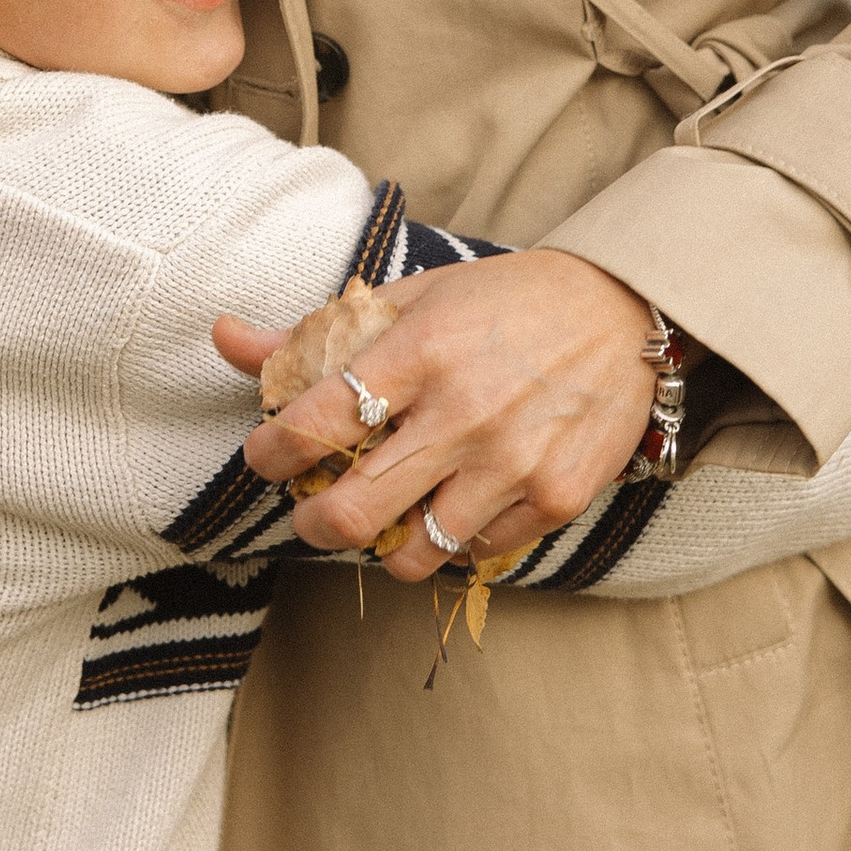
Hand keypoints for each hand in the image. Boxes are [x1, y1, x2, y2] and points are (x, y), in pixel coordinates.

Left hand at [216, 250, 655, 581]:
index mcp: (420, 351)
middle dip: (312, 520)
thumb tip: (225, 337)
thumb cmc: (506, 302)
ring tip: (383, 517)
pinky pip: (475, 552)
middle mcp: (465, 413)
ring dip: (382, 543)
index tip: (264, 454)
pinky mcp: (555, 498)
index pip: (314, 423)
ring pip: (412, 552)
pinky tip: (453, 505)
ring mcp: (513, 463)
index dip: (269, 452)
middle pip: (352, 511)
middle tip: (311, 509)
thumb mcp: (414, 298)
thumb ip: (317, 332)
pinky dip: (452, 539)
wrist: (625, 312)